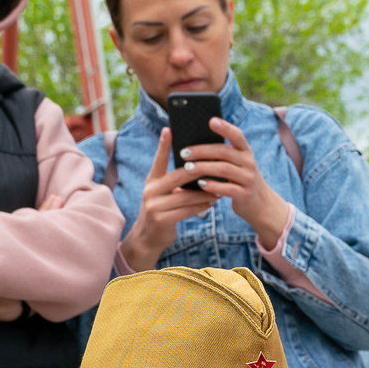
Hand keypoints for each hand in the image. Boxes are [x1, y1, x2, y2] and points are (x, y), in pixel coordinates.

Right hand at [118, 129, 220, 272]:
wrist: (148, 238)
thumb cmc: (161, 211)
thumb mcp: (161, 193)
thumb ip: (171, 180)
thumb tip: (195, 165)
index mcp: (151, 181)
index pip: (158, 160)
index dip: (163, 145)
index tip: (170, 129)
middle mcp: (150, 191)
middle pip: (177, 176)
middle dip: (198, 170)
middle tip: (215, 163)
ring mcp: (154, 206)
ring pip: (185, 195)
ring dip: (205, 192)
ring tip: (219, 187)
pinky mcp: (162, 220)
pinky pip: (187, 210)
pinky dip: (201, 206)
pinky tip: (212, 202)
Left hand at [177, 119, 294, 247]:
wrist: (259, 203)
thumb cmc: (239, 179)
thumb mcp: (237, 163)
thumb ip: (222, 153)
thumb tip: (193, 144)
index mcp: (245, 151)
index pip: (237, 135)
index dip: (225, 127)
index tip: (211, 121)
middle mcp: (249, 162)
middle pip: (224, 152)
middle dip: (202, 151)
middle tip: (184, 153)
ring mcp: (248, 178)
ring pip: (224, 169)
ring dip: (203, 167)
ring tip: (187, 168)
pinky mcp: (245, 194)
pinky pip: (227, 188)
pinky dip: (212, 185)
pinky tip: (200, 184)